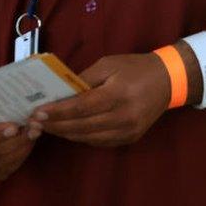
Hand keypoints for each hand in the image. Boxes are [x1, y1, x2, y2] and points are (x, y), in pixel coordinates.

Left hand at [31, 54, 170, 147]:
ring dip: (65, 133)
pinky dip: (82, 136)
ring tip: (48, 127)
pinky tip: (71, 129)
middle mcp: (124, 116)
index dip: (57, 112)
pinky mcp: (131, 137)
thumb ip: (83, 80)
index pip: (81, 108)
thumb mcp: (109, 64)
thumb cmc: (136, 68)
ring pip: (88, 137)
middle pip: (81, 126)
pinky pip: (99, 141)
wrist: (169, 80)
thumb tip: (58, 95)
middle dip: (55, 125)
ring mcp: (129, 130)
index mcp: (118, 94)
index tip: (37, 113)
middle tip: (35, 123)